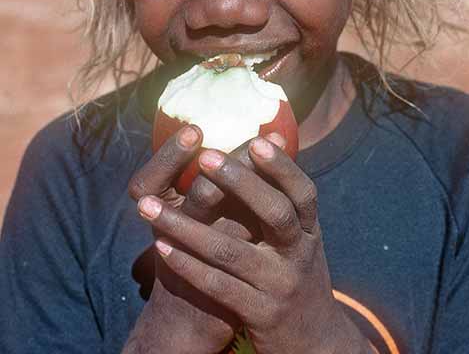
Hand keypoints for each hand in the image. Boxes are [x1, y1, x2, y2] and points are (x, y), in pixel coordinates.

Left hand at [137, 135, 370, 353]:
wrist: (314, 342)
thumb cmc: (296, 274)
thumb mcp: (301, 239)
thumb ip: (283, 200)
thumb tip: (267, 138)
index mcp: (311, 230)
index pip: (303, 191)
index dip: (281, 166)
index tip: (255, 140)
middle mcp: (301, 254)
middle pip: (275, 213)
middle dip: (239, 182)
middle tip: (204, 156)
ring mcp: (280, 285)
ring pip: (231, 252)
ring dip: (187, 227)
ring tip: (151, 208)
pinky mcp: (260, 314)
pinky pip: (218, 286)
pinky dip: (188, 265)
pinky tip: (161, 247)